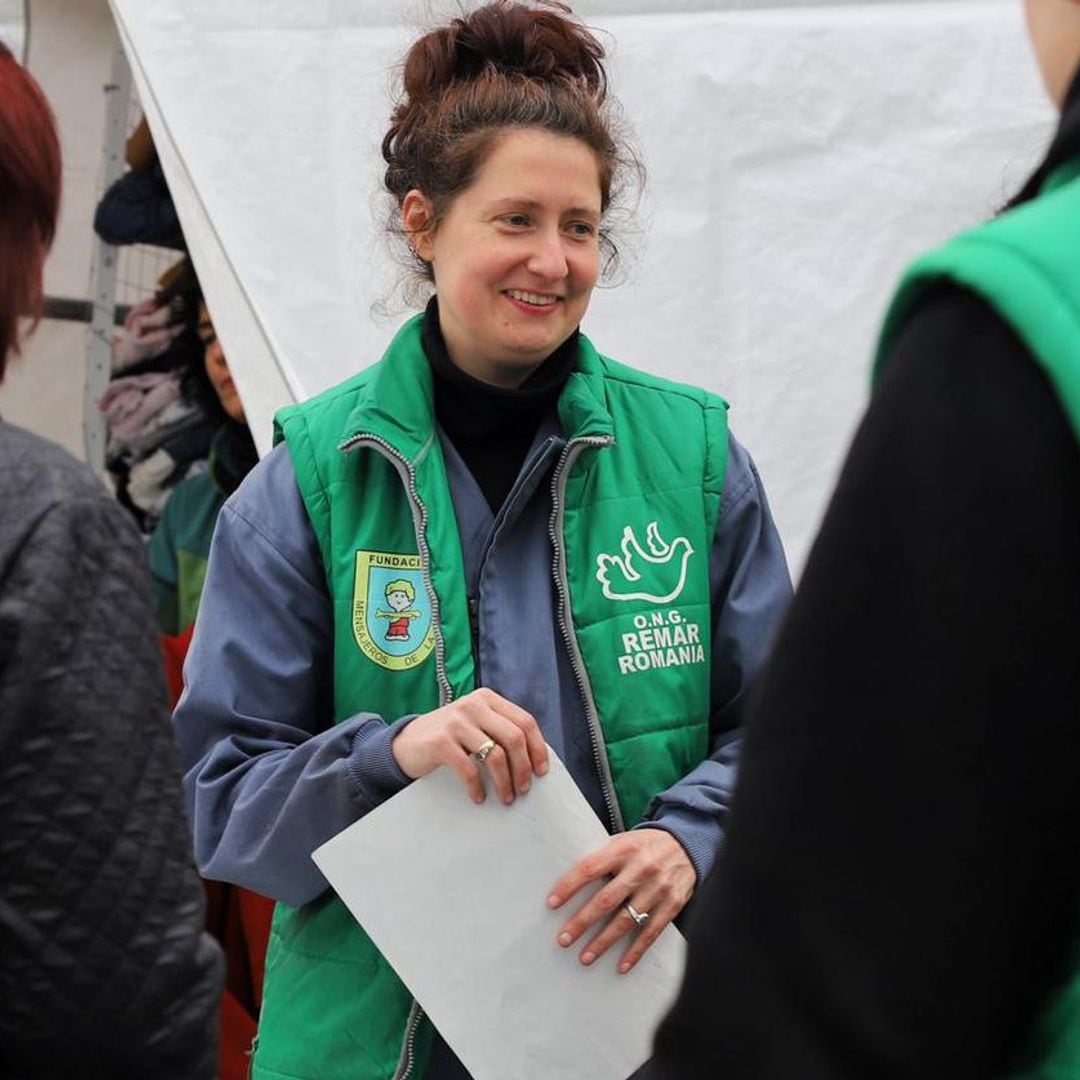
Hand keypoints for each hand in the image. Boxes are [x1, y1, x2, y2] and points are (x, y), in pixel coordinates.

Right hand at [391, 688, 547, 805]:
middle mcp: (473, 705)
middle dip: (524, 768)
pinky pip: (469, 769)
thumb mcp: (476, 724)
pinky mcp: (440, 741)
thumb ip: (499, 730)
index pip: (524, 721)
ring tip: (506, 797)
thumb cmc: (449, 737)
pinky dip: (477, 788)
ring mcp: (456, 721)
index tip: (541, 770)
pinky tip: (478, 797)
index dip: (537, 747)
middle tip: (524, 789)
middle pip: (514, 738)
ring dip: (504, 782)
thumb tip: (534, 759)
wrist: (406, 741)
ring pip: (495, 755)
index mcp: (487, 699)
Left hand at [547, 829, 695, 973]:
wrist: (688, 844)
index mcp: (623, 849)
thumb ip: (603, 857)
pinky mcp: (672, 905)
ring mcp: (658, 889)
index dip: (569, 886)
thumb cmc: (646, 844)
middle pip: (606, 900)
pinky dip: (635, 951)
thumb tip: (571, 879)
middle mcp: (640, 869)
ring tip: (585, 957)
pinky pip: (651, 932)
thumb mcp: (624, 839)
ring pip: (626, 920)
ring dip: (603, 942)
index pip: (590, 868)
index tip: (552, 903)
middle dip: (582, 922)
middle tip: (563, 939)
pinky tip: (621, 966)